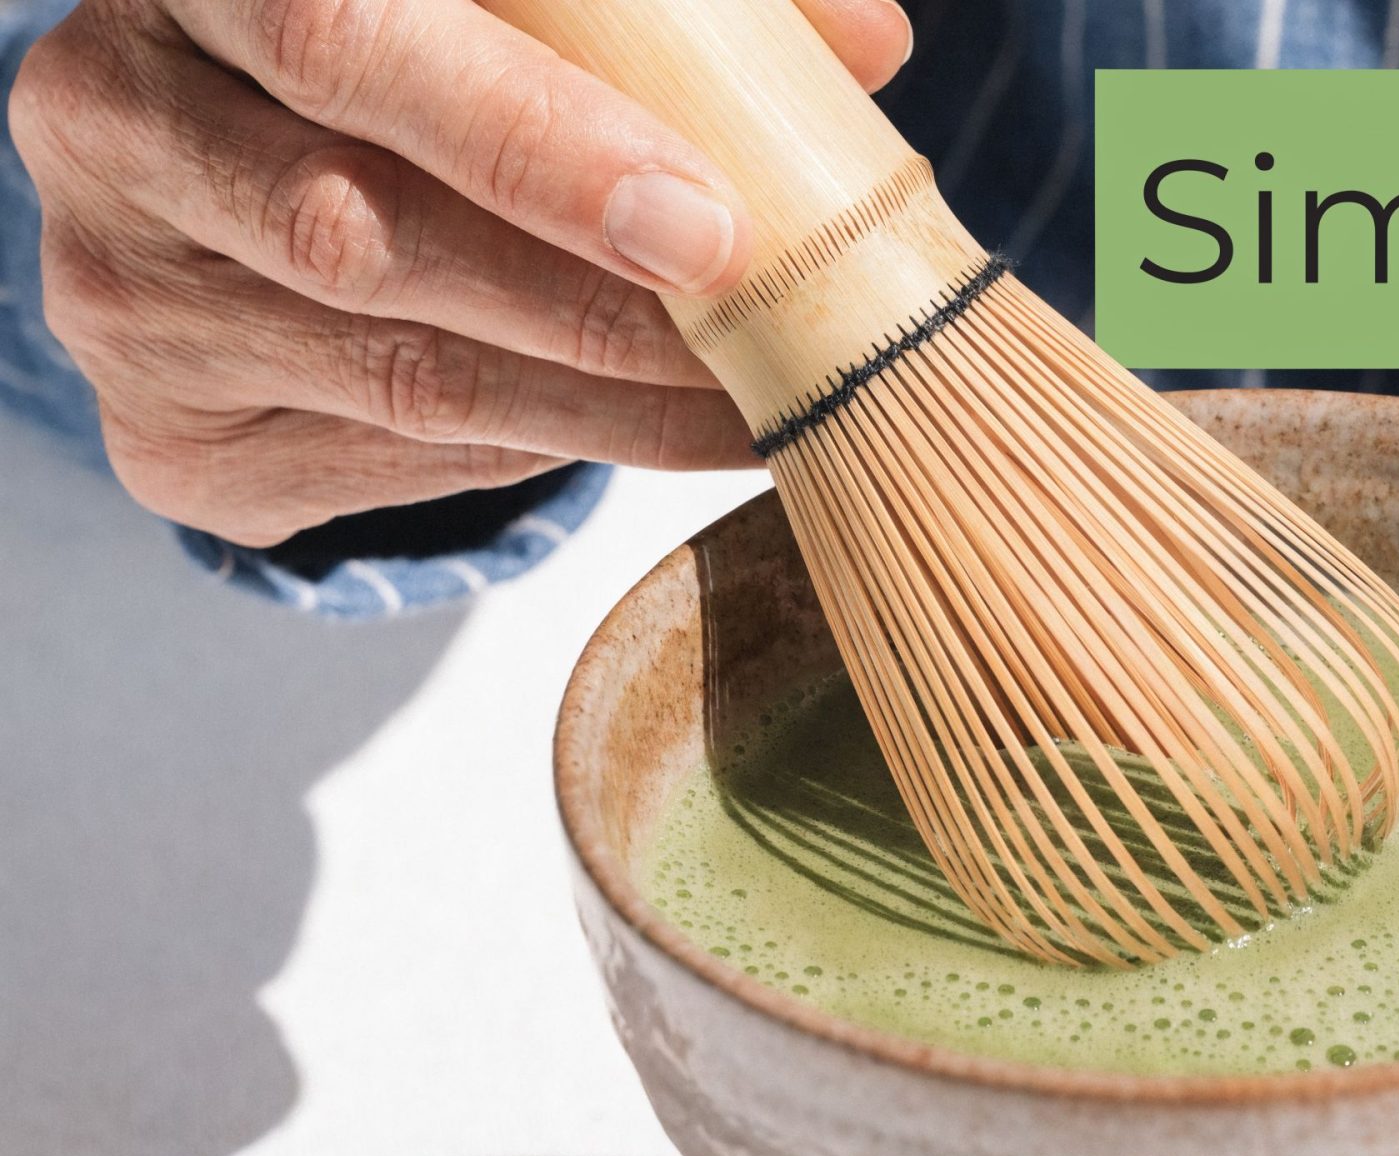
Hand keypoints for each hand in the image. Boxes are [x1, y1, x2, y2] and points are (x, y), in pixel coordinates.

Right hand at [6, 0, 910, 545]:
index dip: (535, 138)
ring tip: (758, 404)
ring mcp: (122, 291)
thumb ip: (657, 2)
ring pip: (394, 368)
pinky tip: (662, 434)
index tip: (705, 218)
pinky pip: (388, 455)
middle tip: (755, 331)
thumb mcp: (500, 3)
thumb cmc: (408, 56)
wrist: (227, 179)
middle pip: (359, 230)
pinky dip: (551, 447)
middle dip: (588, 300)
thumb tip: (870, 41)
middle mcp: (116, 118)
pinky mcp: (164, 432)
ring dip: (604, 400)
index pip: (349, 38)